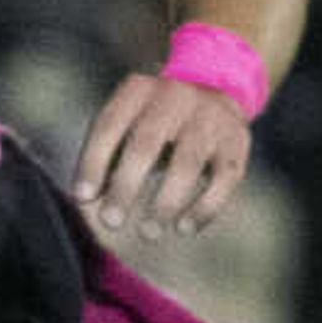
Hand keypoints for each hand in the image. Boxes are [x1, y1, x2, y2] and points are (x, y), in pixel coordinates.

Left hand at [71, 70, 252, 241]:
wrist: (212, 99)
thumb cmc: (149, 125)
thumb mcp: (124, 126)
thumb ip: (103, 157)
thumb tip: (85, 198)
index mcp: (137, 89)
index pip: (109, 126)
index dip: (93, 163)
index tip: (83, 198)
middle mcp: (175, 95)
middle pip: (146, 144)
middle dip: (126, 186)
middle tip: (111, 222)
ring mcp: (210, 115)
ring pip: (187, 163)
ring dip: (166, 202)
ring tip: (148, 232)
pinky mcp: (238, 139)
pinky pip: (223, 178)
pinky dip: (204, 207)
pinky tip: (184, 228)